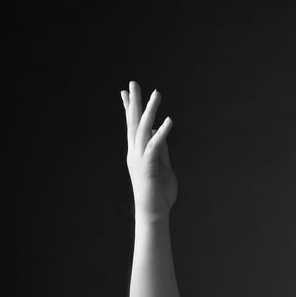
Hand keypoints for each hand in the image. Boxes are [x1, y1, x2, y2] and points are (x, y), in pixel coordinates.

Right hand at [121, 81, 177, 219]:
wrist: (153, 213)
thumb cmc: (159, 194)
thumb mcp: (163, 166)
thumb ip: (161, 150)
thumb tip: (158, 132)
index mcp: (138, 153)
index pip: (132, 126)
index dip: (129, 108)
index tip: (126, 91)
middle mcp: (135, 153)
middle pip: (133, 123)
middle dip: (134, 102)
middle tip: (133, 83)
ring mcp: (140, 159)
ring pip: (143, 130)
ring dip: (150, 111)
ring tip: (157, 93)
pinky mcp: (148, 166)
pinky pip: (155, 146)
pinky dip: (161, 133)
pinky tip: (169, 121)